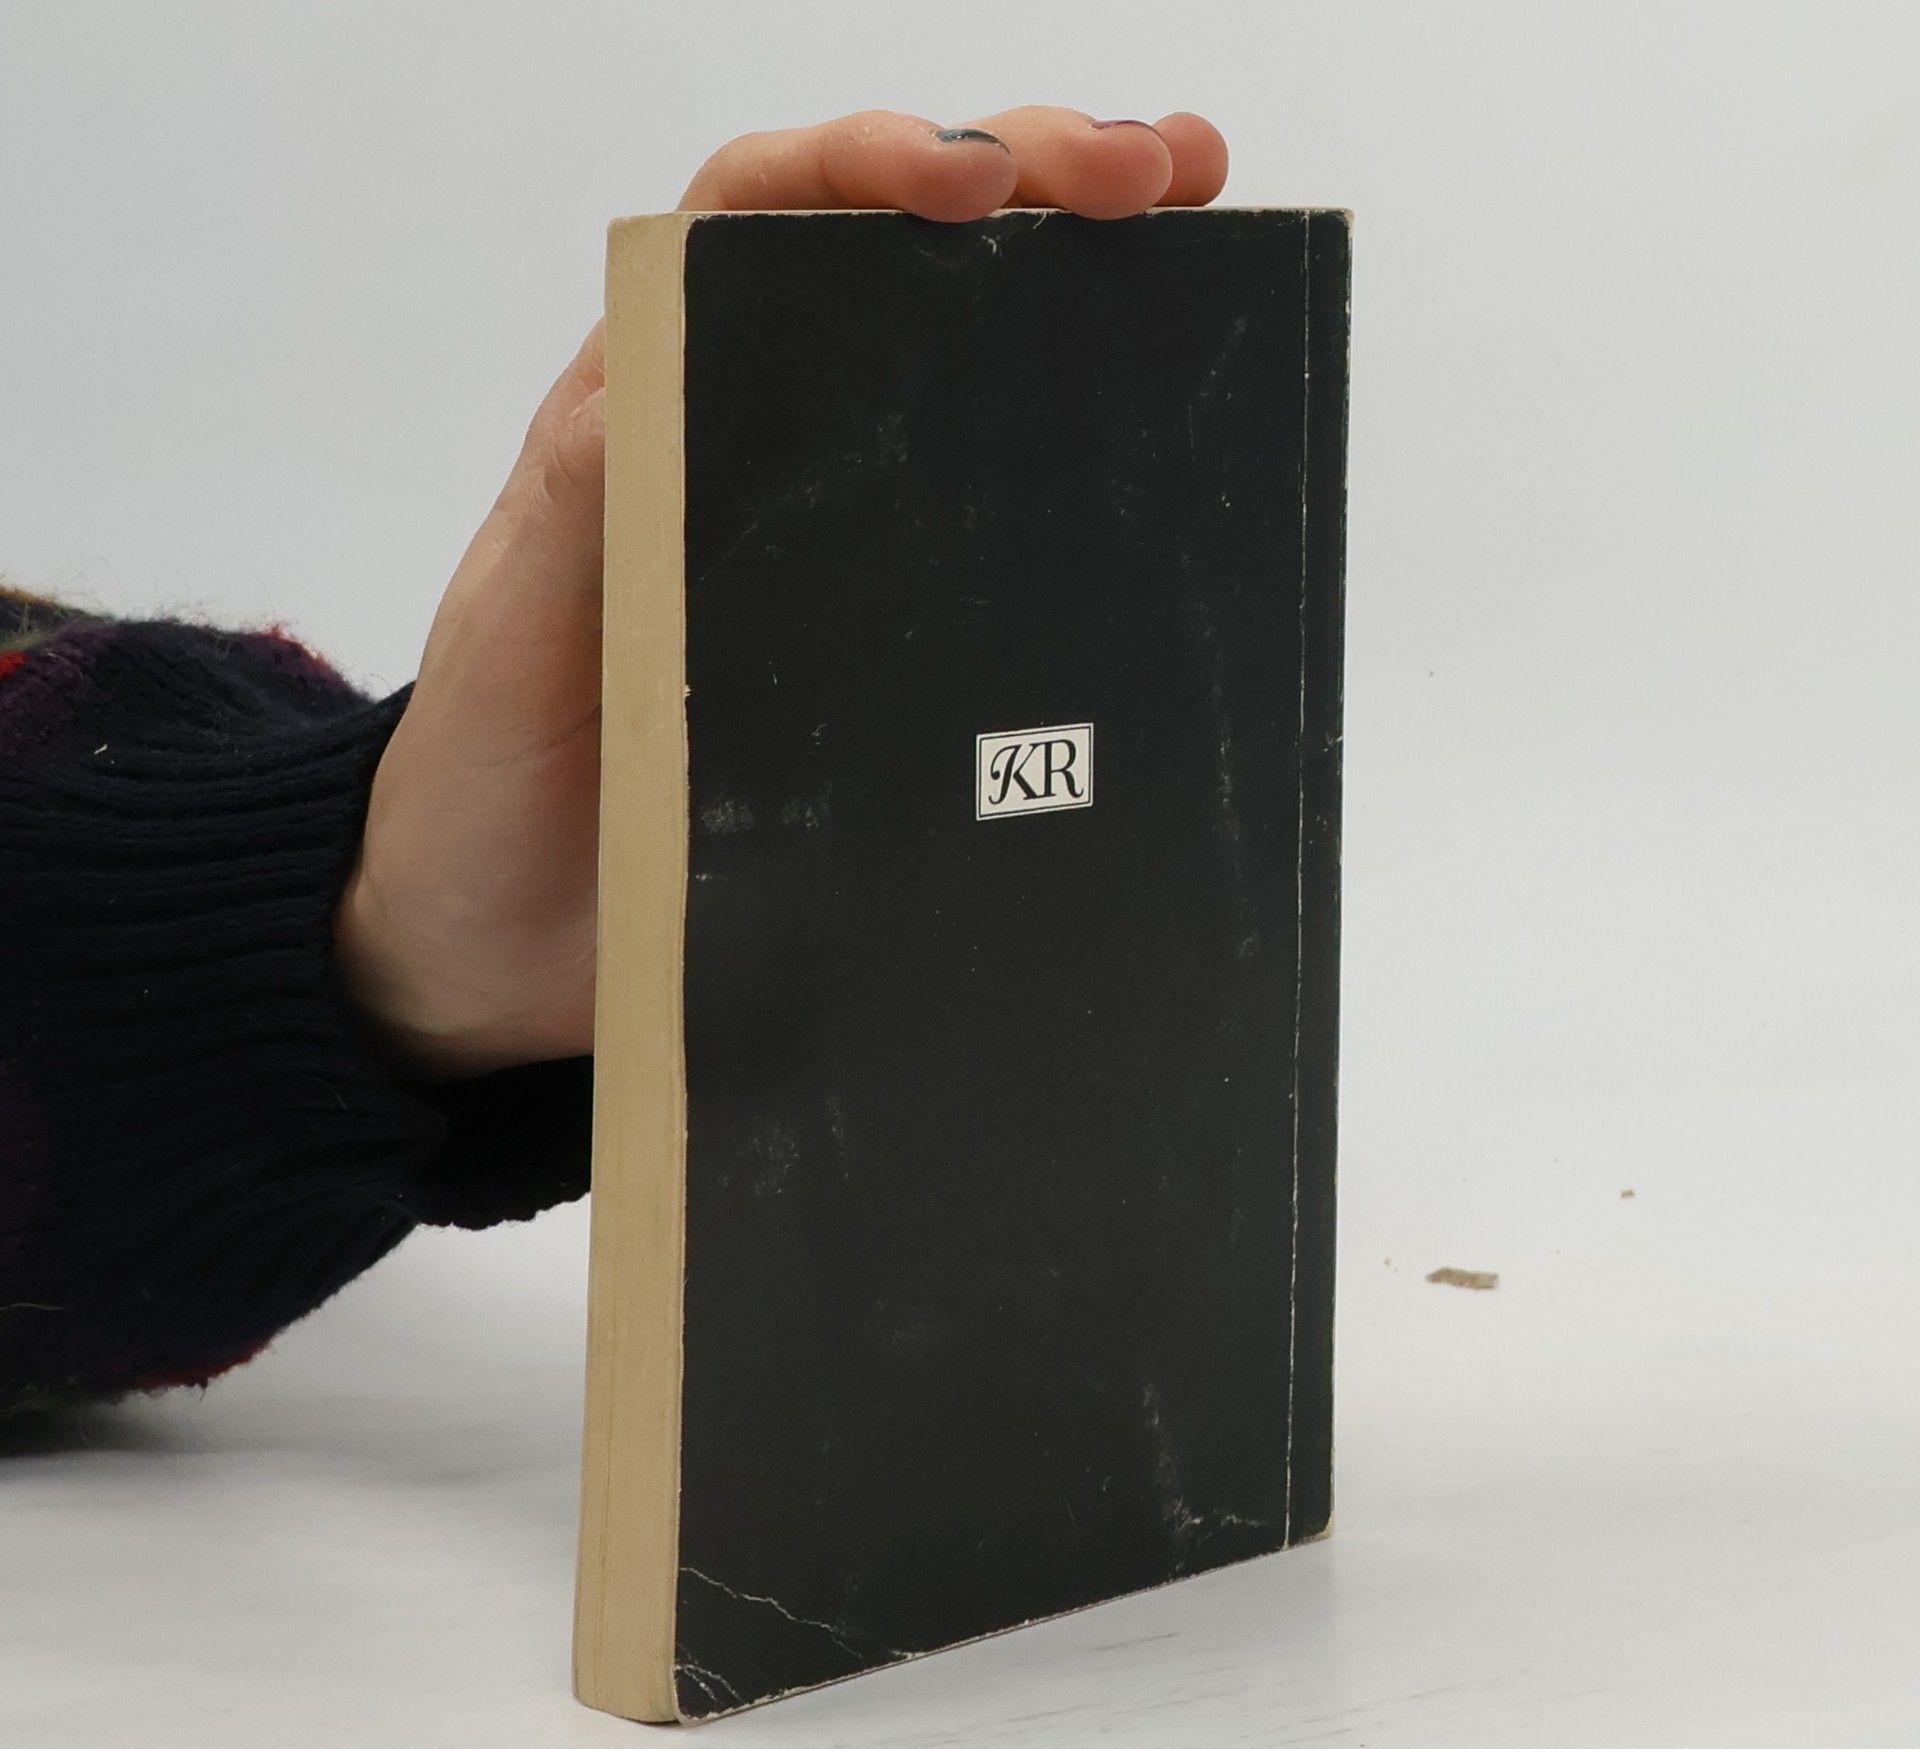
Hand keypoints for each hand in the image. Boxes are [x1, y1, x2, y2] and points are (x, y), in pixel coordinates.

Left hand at [333, 108, 1229, 1079]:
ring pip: (962, 366)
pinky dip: (1075, 465)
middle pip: (892, 257)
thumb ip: (572, 520)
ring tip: (1208, 239)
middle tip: (1162, 175)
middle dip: (1031, 179)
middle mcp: (747, 447)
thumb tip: (640, 387)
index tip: (970, 179)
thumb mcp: (514, 642)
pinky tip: (1162, 445)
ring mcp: (824, 543)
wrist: (507, 942)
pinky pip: (986, 529)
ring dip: (1083, 287)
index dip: (862, 164)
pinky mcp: (878, 640)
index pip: (756, 220)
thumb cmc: (491, 788)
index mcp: (647, 414)